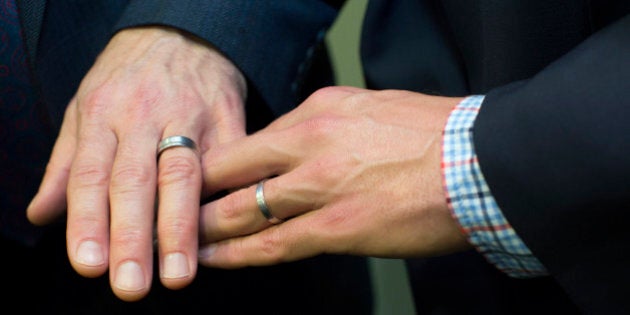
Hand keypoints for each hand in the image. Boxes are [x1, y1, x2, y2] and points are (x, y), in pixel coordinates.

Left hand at [26, 27, 246, 300]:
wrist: (183, 33)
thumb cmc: (129, 76)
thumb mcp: (85, 106)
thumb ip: (65, 163)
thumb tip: (42, 215)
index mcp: (103, 113)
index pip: (90, 174)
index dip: (88, 221)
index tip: (89, 265)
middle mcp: (145, 115)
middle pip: (136, 181)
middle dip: (132, 236)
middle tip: (130, 284)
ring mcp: (191, 116)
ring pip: (183, 176)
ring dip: (180, 227)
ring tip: (178, 274)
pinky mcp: (228, 119)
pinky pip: (229, 162)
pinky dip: (226, 198)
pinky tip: (223, 234)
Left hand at [197, 86, 470, 268]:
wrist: (480, 160)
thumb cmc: (434, 135)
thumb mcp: (370, 109)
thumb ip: (327, 127)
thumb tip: (299, 147)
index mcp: (319, 111)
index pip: (249, 140)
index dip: (216, 163)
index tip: (197, 179)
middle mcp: (309, 142)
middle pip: (232, 171)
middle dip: (195, 195)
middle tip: (170, 211)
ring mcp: (319, 186)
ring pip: (242, 211)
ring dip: (206, 229)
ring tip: (181, 241)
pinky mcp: (336, 228)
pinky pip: (272, 245)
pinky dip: (237, 255)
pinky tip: (215, 261)